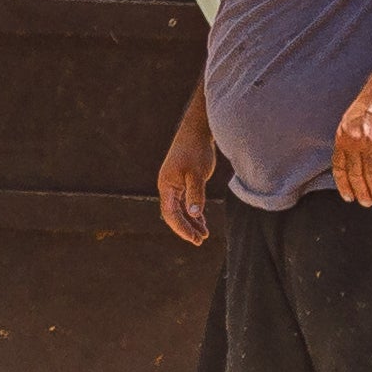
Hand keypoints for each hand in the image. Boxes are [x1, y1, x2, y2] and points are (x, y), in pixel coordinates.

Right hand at [156, 98, 217, 246]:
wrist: (197, 131)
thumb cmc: (196, 150)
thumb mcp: (198, 173)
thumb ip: (196, 194)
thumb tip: (193, 214)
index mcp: (166, 185)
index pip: (171, 214)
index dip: (182, 228)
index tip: (195, 239)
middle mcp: (167, 187)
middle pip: (174, 214)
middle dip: (186, 229)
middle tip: (200, 241)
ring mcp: (174, 184)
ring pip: (180, 209)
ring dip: (191, 222)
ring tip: (204, 235)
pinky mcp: (183, 181)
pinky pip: (185, 202)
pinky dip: (193, 213)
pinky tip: (202, 221)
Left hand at [331, 72, 371, 209]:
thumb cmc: (369, 106)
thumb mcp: (349, 121)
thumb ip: (348, 142)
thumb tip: (348, 167)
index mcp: (343, 136)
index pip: (340, 167)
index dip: (344, 185)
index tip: (349, 197)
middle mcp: (356, 140)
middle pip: (357, 174)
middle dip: (362, 192)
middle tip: (368, 203)